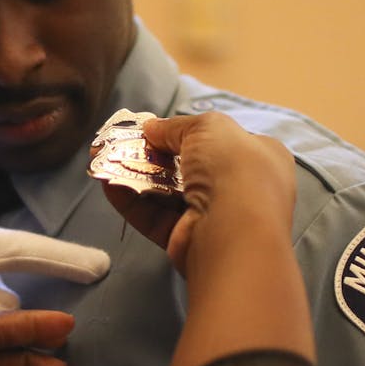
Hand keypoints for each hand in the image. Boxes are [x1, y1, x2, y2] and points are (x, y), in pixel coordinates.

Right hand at [100, 112, 311, 365]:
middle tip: (122, 142)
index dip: (187, 132)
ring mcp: (213, 217)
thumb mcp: (208, 127)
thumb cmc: (232, 168)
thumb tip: (151, 128)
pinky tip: (108, 184)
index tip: (155, 128)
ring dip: (136, 175)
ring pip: (167, 192)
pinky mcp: (187, 240)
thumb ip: (176, 126)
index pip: (220, 141)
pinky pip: (155, 217)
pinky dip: (132, 201)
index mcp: (259, 157)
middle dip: (154, 154)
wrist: (234, 230)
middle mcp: (240, 188)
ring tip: (105, 159)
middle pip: (188, 166)